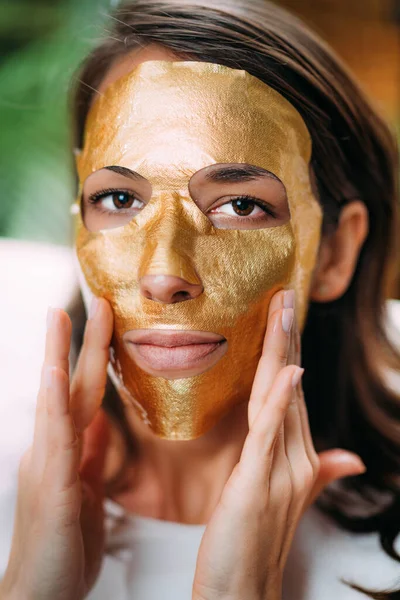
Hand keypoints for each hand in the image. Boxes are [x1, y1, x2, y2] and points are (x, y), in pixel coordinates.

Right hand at [1, 299, 112, 599]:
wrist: (42, 596)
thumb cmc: (62, 547)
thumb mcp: (83, 492)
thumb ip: (90, 455)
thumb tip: (102, 424)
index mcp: (67, 451)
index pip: (83, 394)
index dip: (94, 359)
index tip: (105, 324)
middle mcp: (53, 450)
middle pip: (70, 386)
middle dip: (80, 342)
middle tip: (93, 300)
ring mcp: (48, 464)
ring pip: (57, 401)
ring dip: (60, 356)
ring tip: (62, 316)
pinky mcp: (51, 485)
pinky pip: (54, 437)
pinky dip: (54, 402)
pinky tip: (57, 373)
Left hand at [192, 289, 364, 599]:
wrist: (242, 591)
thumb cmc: (253, 542)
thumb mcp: (285, 499)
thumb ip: (319, 471)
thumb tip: (350, 456)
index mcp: (297, 457)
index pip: (293, 394)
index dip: (290, 353)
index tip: (284, 316)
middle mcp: (296, 459)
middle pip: (291, 387)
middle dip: (288, 340)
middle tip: (284, 296)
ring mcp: (281, 471)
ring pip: (282, 400)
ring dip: (283, 354)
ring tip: (283, 313)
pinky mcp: (258, 484)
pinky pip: (269, 435)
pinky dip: (279, 401)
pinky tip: (287, 371)